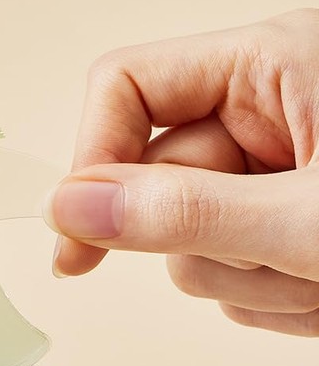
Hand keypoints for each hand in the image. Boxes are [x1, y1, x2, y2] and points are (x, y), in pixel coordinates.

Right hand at [45, 9, 318, 336]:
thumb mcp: (311, 219)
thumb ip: (181, 212)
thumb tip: (70, 206)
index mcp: (272, 66)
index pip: (127, 89)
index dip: (90, 163)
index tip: (75, 242)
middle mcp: (265, 114)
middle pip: (155, 186)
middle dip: (206, 244)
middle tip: (283, 258)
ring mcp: (271, 178)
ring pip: (189, 248)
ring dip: (248, 281)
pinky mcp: (279, 228)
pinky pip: (229, 277)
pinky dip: (271, 299)